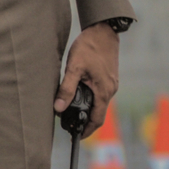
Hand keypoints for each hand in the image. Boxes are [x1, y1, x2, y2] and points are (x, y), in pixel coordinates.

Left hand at [54, 22, 119, 137]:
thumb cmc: (89, 47)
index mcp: (104, 91)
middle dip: (85, 123)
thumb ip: (66, 89)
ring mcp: (111, 84)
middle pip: (98, 114)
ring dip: (88, 112)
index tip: (76, 137)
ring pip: (99, 105)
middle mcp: (110, 90)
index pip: (97, 119)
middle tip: (70, 128)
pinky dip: (91, 102)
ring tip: (71, 115)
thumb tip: (57, 109)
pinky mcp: (108, 78)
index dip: (87, 131)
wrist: (103, 30)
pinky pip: (100, 96)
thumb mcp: (74, 68)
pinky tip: (78, 99)